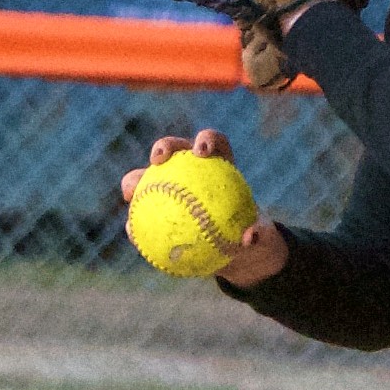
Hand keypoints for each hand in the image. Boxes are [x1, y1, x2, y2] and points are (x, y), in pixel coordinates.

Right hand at [121, 131, 288, 286]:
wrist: (235, 249)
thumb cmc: (249, 234)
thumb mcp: (259, 237)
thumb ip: (256, 234)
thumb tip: (250, 237)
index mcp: (220, 165)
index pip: (214, 143)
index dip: (207, 140)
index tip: (202, 152)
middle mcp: (193, 169)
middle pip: (176, 149)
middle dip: (165, 147)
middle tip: (159, 160)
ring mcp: (172, 185)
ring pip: (150, 175)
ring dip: (136, 179)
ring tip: (130, 193)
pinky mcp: (159, 207)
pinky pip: (145, 212)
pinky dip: (137, 220)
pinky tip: (131, 232)